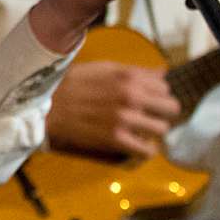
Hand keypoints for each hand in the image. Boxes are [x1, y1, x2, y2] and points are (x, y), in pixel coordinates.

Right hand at [45, 58, 182, 157]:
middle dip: (161, 112)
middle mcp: (131, 96)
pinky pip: (147, 150)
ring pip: (162, 129)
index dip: (156, 94)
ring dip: (153, 130)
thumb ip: (135, 71)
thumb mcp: (103, 68)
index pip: (164, 87)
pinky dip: (145, 150)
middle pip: (171, 108)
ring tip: (140, 130)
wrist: (47, 106)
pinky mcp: (116, 139)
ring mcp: (125, 118)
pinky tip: (136, 145)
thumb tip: (163, 72)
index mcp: (128, 76)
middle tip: (148, 116)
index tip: (147, 100)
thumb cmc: (72, 84)